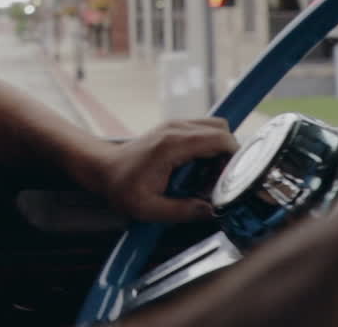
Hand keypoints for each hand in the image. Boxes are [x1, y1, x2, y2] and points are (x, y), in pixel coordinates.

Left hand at [99, 118, 238, 222]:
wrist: (103, 169)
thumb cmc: (122, 187)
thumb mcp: (150, 209)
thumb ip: (183, 211)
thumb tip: (211, 211)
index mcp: (173, 145)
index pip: (219, 139)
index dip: (234, 158)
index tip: (230, 179)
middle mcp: (176, 129)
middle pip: (221, 130)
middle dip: (228, 155)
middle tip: (217, 180)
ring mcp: (174, 126)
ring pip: (214, 128)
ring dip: (218, 151)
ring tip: (205, 177)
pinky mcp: (173, 129)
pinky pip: (202, 132)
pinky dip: (207, 148)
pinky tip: (195, 170)